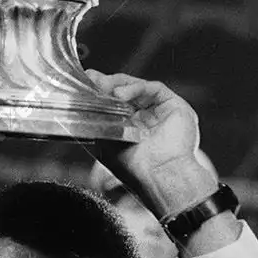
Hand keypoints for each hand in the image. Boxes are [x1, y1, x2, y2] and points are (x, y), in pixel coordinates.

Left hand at [83, 70, 215, 216]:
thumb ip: (98, 124)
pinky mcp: (174, 105)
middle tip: (94, 81)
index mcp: (131, 126)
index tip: (86, 81)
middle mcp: (147, 117)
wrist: (158, 176)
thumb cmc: (135, 168)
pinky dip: (135, 88)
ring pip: (138, 87)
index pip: (116, 101)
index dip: (101, 91)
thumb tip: (83, 110)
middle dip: (108, 84)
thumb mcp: (107, 143)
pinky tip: (121, 94)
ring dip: (119, 84)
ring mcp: (161, 111)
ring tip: (106, 89)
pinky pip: (153, 88)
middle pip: (126, 90)